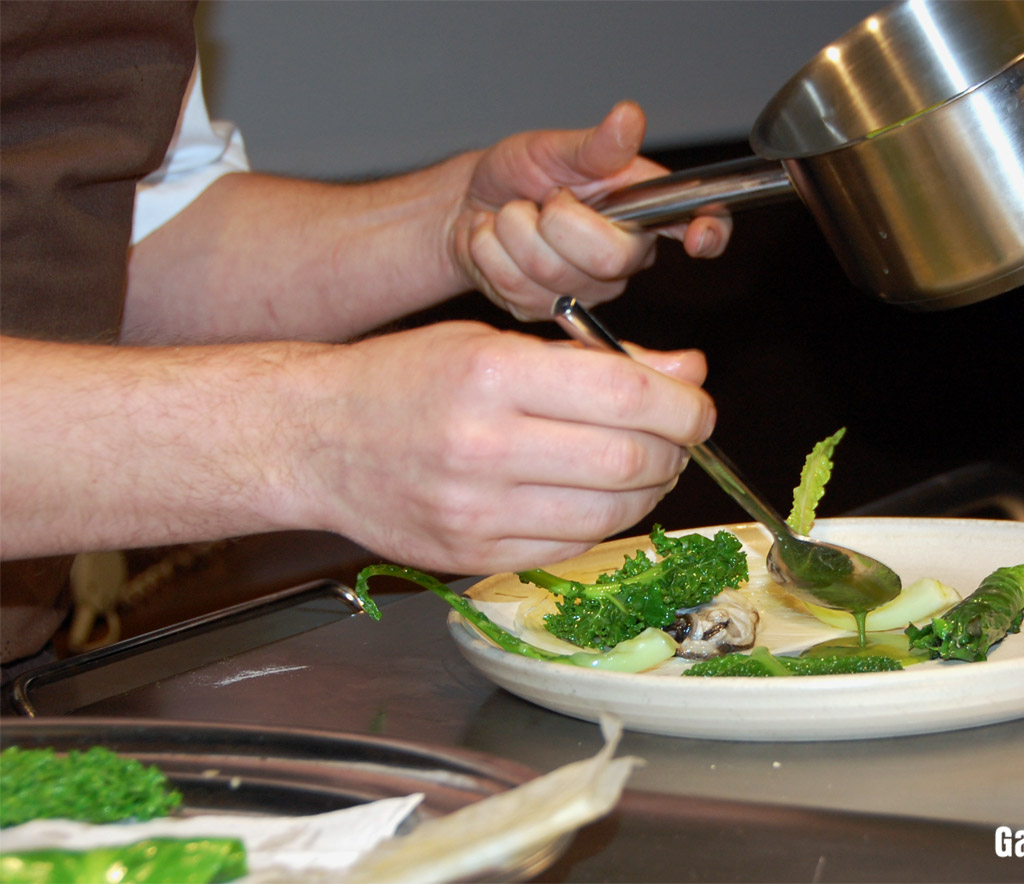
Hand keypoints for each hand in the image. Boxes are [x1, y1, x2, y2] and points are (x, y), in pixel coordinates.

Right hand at [294, 321, 713, 573]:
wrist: (311, 438)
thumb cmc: (400, 379)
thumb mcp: (494, 341)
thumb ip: (593, 361)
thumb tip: (683, 376)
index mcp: (493, 373)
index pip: (628, 397)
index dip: (685, 406)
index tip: (697, 406)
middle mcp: (484, 445)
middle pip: (629, 461)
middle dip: (675, 450)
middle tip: (676, 437)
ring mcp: (476, 510)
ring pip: (610, 514)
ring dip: (647, 491)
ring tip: (641, 466)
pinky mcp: (470, 554)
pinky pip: (569, 547)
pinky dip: (602, 523)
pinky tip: (594, 497)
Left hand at [452, 101, 731, 320]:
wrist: (469, 204)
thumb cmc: (521, 173)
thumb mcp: (554, 147)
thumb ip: (595, 144)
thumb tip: (629, 118)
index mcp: (640, 208)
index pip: (695, 220)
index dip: (709, 231)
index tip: (698, 238)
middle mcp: (624, 257)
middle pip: (609, 258)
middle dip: (556, 222)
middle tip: (540, 200)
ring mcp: (588, 291)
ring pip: (555, 276)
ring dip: (514, 233)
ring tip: (510, 216)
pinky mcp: (549, 313)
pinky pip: (519, 291)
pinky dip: (491, 255)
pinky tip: (494, 241)